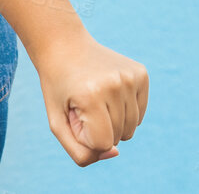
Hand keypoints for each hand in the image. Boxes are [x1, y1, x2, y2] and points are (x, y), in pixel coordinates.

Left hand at [34, 31, 148, 165]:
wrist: (64, 46)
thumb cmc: (59, 88)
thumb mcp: (57, 122)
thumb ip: (80, 152)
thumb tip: (115, 153)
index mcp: (90, 96)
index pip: (103, 144)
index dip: (86, 134)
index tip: (73, 111)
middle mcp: (114, 85)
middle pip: (118, 137)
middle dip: (99, 127)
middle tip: (82, 101)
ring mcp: (130, 77)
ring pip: (131, 128)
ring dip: (112, 120)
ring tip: (95, 96)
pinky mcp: (141, 74)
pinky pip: (139, 114)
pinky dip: (125, 110)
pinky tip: (109, 90)